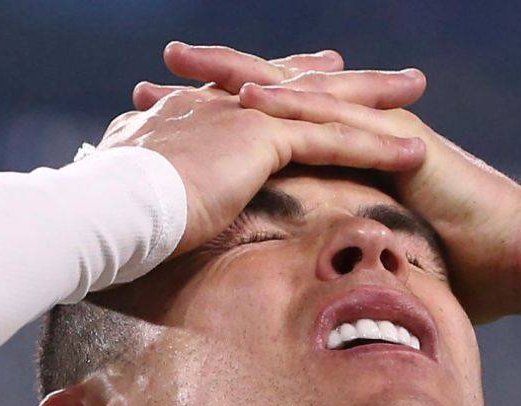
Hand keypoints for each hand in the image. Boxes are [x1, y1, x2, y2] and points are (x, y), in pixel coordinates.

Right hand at [99, 44, 429, 257]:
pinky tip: (413, 153)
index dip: (286, 82)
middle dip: (344, 80)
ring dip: (375, 104)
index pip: (249, 92)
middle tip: (388, 76)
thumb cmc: (104, 219)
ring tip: (417, 97)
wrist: (103, 210)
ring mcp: (243, 118)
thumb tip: (130, 216)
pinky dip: (374, 146)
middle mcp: (220, 105)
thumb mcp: (123, 199)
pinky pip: (332, 141)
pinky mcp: (262, 140)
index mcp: (190, 115)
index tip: (316, 72)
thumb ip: (140, 196)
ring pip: (323, 106)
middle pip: (296, 85)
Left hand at [151, 42, 520, 324]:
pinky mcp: (398, 140)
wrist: (517, 258)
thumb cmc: (461, 272)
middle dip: (214, 83)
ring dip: (239, 77)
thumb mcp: (377, 269)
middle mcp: (356, 134)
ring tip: (187, 63)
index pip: (271, 131)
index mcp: (345, 157)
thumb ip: (342, 272)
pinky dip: (290, 107)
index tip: (167, 118)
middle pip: (273, 98)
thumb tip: (308, 311)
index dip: (218, 122)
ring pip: (296, 93)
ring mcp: (376, 132)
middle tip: (159, 69)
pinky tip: (247, 98)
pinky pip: (336, 120)